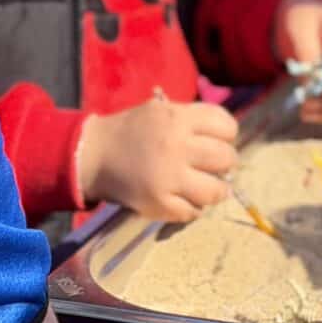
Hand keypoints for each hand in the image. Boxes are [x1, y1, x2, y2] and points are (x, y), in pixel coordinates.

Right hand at [76, 96, 237, 221]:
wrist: (94, 154)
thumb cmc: (132, 131)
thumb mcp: (161, 110)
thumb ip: (192, 120)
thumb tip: (226, 141)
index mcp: (178, 118)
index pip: (226, 126)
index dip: (227, 135)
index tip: (220, 141)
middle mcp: (176, 146)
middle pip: (226, 158)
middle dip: (225, 163)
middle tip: (215, 167)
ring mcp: (168, 177)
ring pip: (216, 190)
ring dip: (216, 191)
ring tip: (208, 188)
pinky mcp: (158, 203)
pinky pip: (193, 212)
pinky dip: (193, 209)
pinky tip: (186, 201)